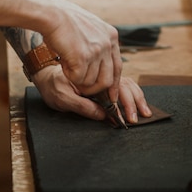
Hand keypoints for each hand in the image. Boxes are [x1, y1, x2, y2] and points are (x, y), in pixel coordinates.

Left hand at [33, 65, 151, 124]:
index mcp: (92, 75)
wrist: (47, 75)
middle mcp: (100, 73)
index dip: (123, 103)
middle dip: (134, 101)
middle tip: (138, 118)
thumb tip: (104, 115)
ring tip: (145, 112)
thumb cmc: (53, 86)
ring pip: (127, 83)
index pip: (113, 87)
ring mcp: (103, 75)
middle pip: (124, 84)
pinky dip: (133, 93)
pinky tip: (138, 104)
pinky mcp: (103, 80)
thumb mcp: (62, 97)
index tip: (128, 118)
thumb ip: (82, 106)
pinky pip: (123, 84)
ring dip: (137, 97)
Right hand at [41, 2, 122, 101]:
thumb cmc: (64, 20)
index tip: (111, 95)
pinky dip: (69, 75)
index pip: (118, 67)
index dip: (114, 84)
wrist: (52, 14)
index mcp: (111, 36)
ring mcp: (97, 51)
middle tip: (83, 89)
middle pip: (107, 80)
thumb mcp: (90, 27)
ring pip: (91, 82)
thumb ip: (98, 43)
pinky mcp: (84, 58)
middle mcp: (107, 44)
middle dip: (95, 89)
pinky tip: (63, 62)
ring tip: (67, 62)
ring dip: (78, 78)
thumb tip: (100, 64)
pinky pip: (79, 80)